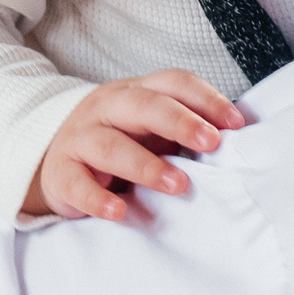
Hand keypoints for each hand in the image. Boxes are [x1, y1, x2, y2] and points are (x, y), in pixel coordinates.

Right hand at [23, 71, 243, 222]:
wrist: (54, 159)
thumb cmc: (119, 143)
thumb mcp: (150, 130)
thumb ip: (184, 133)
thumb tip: (239, 142)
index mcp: (135, 93)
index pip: (173, 83)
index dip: (206, 99)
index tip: (237, 124)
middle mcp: (107, 108)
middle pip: (143, 106)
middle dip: (180, 122)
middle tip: (211, 143)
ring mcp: (80, 138)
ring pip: (111, 144)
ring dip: (146, 164)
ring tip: (178, 184)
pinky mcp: (61, 172)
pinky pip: (77, 183)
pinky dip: (98, 198)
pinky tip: (120, 210)